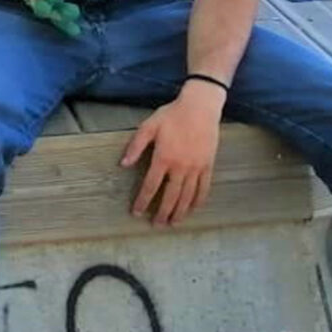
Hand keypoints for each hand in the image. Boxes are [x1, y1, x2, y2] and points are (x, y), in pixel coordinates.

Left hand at [120, 79, 223, 226]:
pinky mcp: (208, 165)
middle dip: (162, 213)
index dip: (143, 201)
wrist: (200, 107)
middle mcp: (180, 167)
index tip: (137, 212)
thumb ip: (135, 146)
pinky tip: (193, 209)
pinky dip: (198, 200)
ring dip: (180, 212)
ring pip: (187, 196)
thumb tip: (123, 164)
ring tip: (173, 223)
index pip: (151, 186)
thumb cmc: (172, 115)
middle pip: (170, 196)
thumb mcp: (148, 126)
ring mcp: (196, 167)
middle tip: (156, 225)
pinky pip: (204, 188)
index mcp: (163, 158)